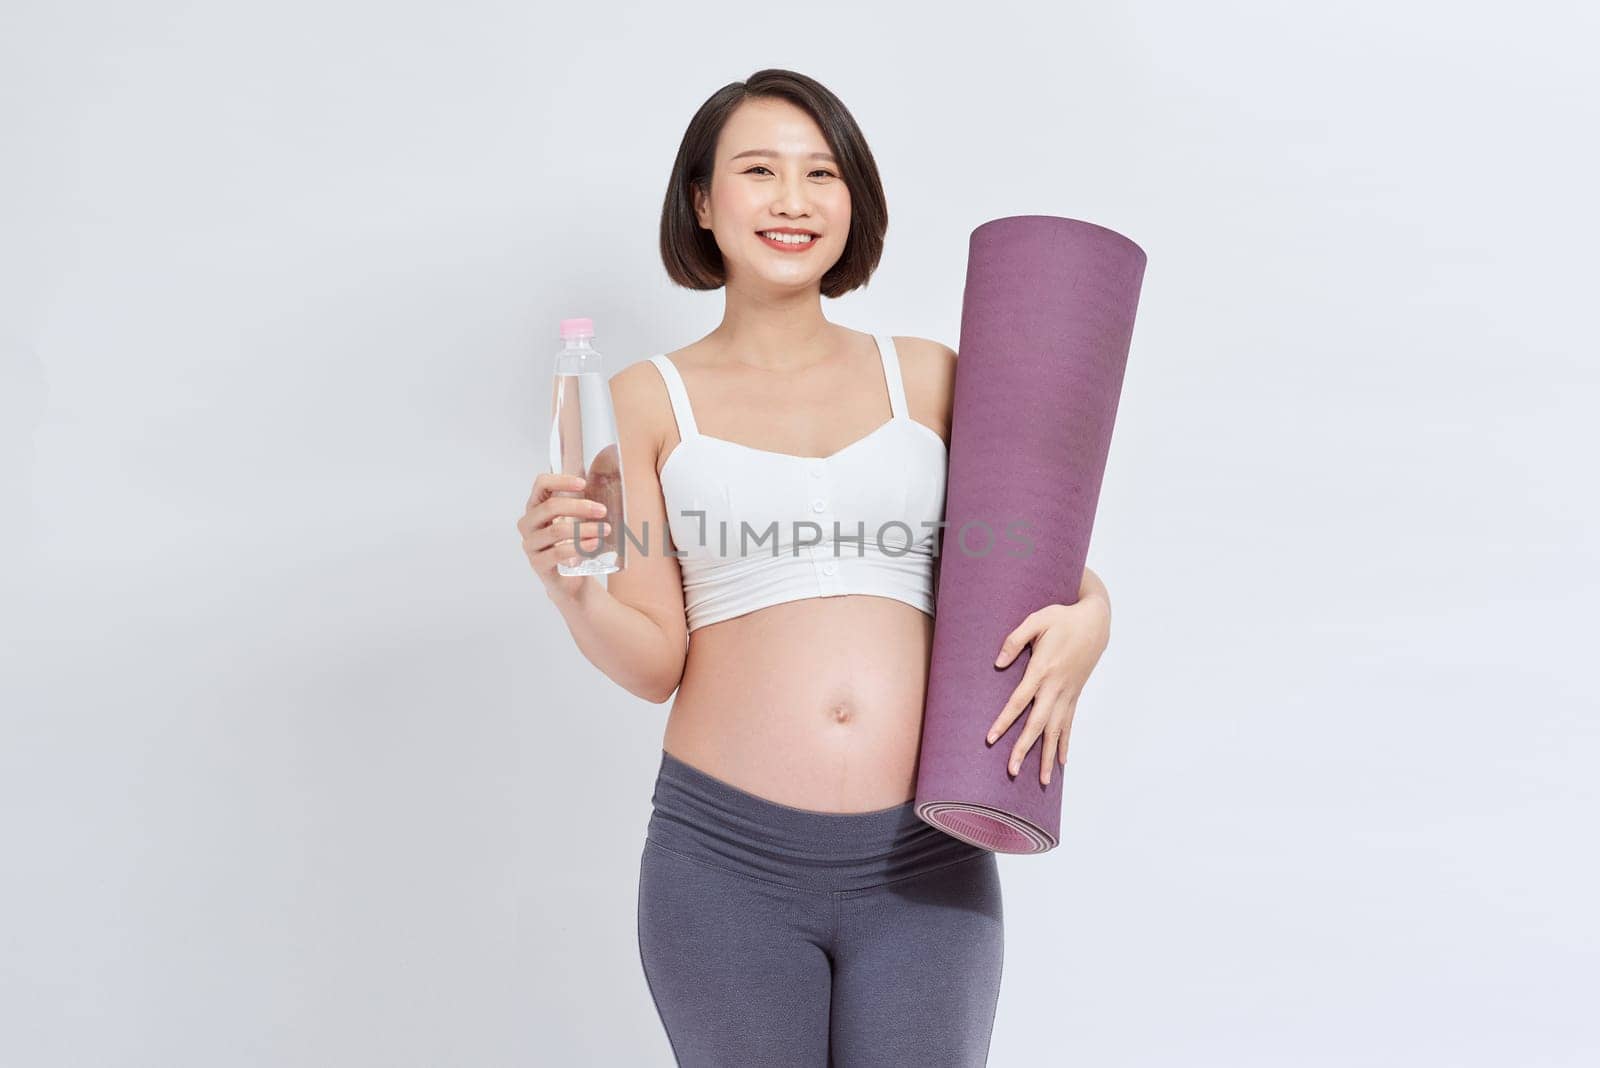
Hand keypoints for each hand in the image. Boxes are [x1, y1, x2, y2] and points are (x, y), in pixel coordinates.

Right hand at [517, 472, 609, 602]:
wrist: (570, 582)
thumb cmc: (573, 545)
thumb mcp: (575, 522)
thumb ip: (582, 506)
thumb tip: (611, 488)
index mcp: (536, 507)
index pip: (541, 485)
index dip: (561, 481)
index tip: (583, 484)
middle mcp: (528, 524)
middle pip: (550, 507)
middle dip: (580, 507)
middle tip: (602, 510)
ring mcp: (530, 544)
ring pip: (557, 530)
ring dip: (585, 528)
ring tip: (605, 529)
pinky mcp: (538, 563)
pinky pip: (559, 552)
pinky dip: (579, 547)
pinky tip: (595, 544)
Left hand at [983, 596, 1110, 785]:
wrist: (1095, 622)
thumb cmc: (1062, 618)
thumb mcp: (1036, 619)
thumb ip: (1014, 639)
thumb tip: (998, 663)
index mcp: (1043, 669)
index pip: (1020, 701)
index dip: (1005, 720)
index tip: (991, 738)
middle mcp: (1056, 686)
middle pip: (1038, 724)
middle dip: (1024, 748)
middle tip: (1011, 770)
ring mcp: (1068, 693)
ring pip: (1056, 731)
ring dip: (1048, 756)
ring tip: (1043, 780)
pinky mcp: (1074, 695)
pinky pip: (1069, 725)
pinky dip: (1065, 744)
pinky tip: (1062, 762)